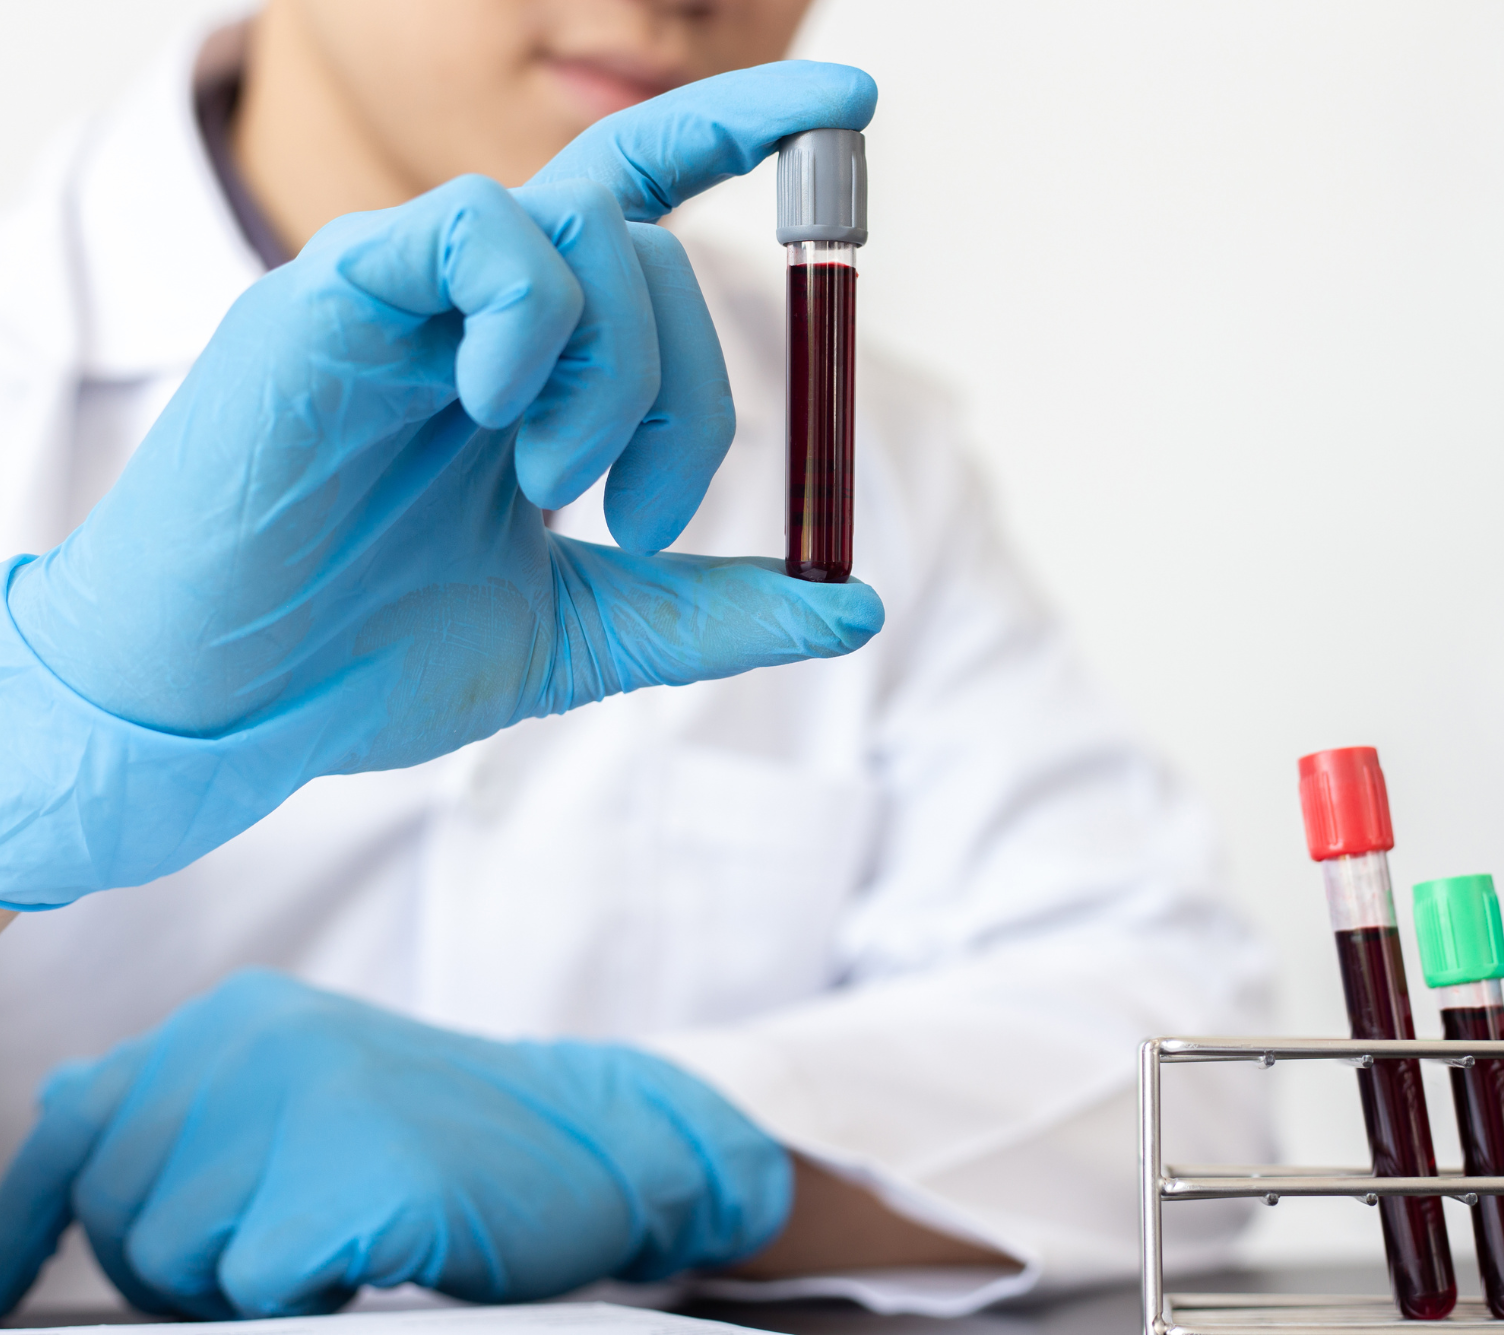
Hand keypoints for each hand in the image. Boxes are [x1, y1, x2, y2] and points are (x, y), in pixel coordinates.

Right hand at [0, 62, 881, 905]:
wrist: (224, 710)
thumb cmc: (368, 658)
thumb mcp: (584, 635)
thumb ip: (713, 611)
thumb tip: (855, 602)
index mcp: (530, 363)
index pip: (648, 210)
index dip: (747, 138)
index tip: (851, 110)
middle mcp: (472, 310)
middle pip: (646, 245)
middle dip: (695, 388)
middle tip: (647, 517)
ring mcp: (401, 294)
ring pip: (579, 231)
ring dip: (616, 374)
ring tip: (554, 489)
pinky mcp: (330, 295)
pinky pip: (476, 234)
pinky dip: (529, 322)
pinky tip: (495, 416)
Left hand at [0, 970, 790, 1317]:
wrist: (601, 1142)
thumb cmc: (444, 1135)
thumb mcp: (302, 1085)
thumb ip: (185, 1102)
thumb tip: (53, 1124)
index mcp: (233, 1015)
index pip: (70, 1128)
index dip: (22, 1223)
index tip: (2, 1286)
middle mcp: (255, 1039)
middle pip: (120, 1210)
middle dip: (181, 1261)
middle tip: (290, 1245)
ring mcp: (310, 1101)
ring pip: (178, 1257)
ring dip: (251, 1281)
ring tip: (342, 1239)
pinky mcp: (360, 1177)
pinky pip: (259, 1284)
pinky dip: (311, 1293)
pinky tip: (375, 1257)